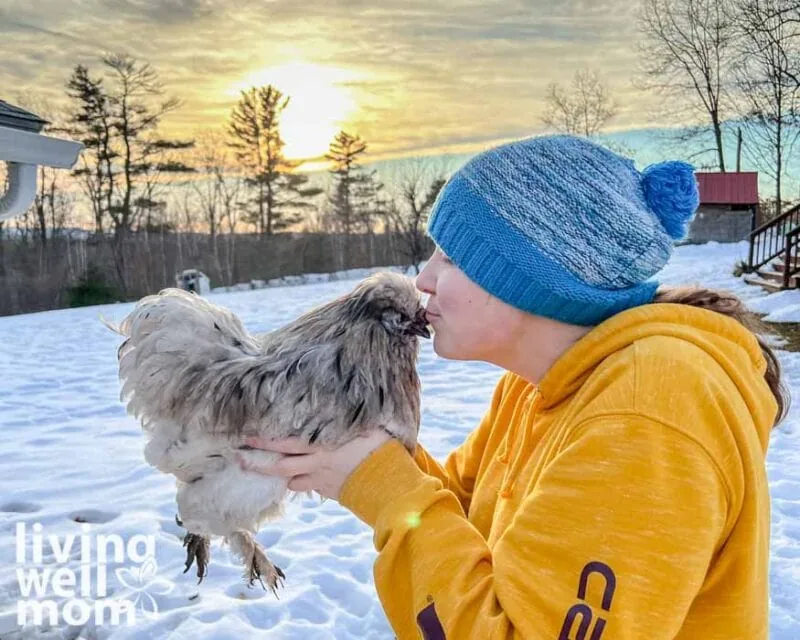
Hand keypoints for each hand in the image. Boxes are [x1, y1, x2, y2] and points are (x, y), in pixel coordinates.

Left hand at [237, 430, 391, 500]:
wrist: (389, 484)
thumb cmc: (381, 448)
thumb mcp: (365, 425)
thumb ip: (347, 417)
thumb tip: (341, 401)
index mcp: (322, 445)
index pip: (285, 443)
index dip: (264, 440)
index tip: (246, 435)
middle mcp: (317, 464)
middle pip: (279, 465)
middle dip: (257, 462)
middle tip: (239, 457)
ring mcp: (322, 480)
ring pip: (290, 480)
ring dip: (278, 475)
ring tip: (264, 470)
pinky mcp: (330, 492)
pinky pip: (309, 488)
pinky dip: (301, 484)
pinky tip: (300, 478)